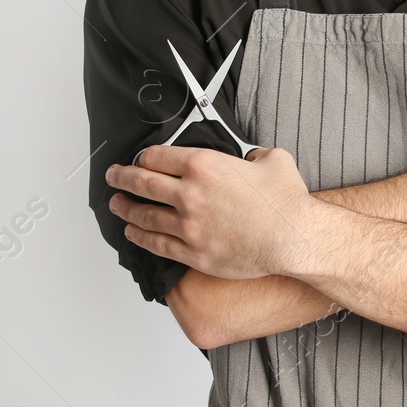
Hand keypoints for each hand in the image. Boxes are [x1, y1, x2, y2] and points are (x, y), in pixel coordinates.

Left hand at [106, 146, 325, 279]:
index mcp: (206, 167)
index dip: (145, 156)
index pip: (159, 157)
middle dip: (122, 178)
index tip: (140, 158)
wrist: (292, 237)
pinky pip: (157, 243)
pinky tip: (134, 232)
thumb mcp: (274, 160)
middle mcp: (190, 195)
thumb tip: (251, 159)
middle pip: (142, 183)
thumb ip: (255, 154)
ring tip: (116, 205)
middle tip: (113, 176)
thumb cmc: (285, 202)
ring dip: (125, 208)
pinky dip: (140, 237)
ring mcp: (188, 226)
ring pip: (143, 215)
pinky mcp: (193, 252)